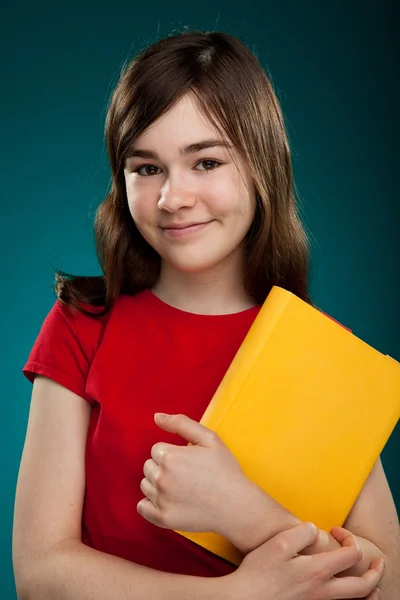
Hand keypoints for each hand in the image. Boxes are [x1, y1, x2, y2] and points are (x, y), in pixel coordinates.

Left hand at [137, 413, 249, 533]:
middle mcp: (161, 478)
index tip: (188, 461)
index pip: (156, 449)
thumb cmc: (224, 470)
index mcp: (170, 457)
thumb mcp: (209, 438)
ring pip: (145, 485)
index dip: (173, 453)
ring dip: (157, 484)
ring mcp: (161, 500)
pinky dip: (150, 504)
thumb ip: (181, 423)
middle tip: (185, 474)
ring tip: (180, 488)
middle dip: (163, 467)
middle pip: (148, 466)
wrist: (236, 506)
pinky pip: (142, 508)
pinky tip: (167, 501)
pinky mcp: (163, 518)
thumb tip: (156, 416)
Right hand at [228, 521, 383, 599]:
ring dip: (369, 591)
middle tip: (379, 563)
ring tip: (374, 582)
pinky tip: (352, 595)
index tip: (336, 530)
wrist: (244, 599)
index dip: (349, 538)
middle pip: (363, 585)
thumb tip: (317, 529)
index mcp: (317, 571)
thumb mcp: (280, 542)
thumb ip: (303, 531)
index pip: (351, 554)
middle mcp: (323, 591)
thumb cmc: (259, 571)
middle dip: (376, 572)